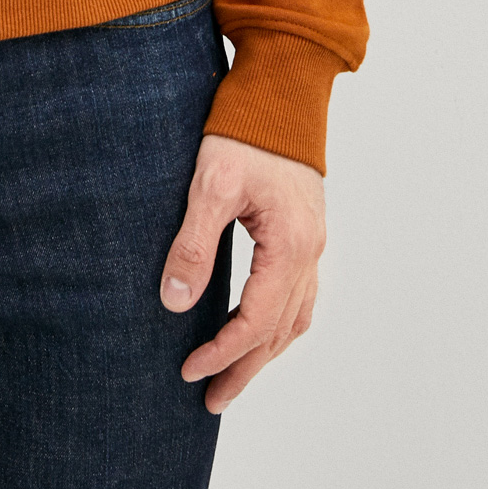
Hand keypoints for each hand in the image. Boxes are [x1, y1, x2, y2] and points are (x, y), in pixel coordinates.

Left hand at [160, 131, 325, 412]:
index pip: (256, 320)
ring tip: (232, 375)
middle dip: (244, 368)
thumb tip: (174, 304)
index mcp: (290, 244)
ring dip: (263, 351)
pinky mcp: (305, 231)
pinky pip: (299, 295)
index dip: (222, 352)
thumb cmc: (245, 130)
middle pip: (279, 331)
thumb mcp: (211, 184)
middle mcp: (310, 250)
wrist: (282, 89)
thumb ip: (194, 245)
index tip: (189, 371)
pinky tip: (257, 328)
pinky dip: (278, 323)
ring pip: (294, 317)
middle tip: (210, 400)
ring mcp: (313, 242)